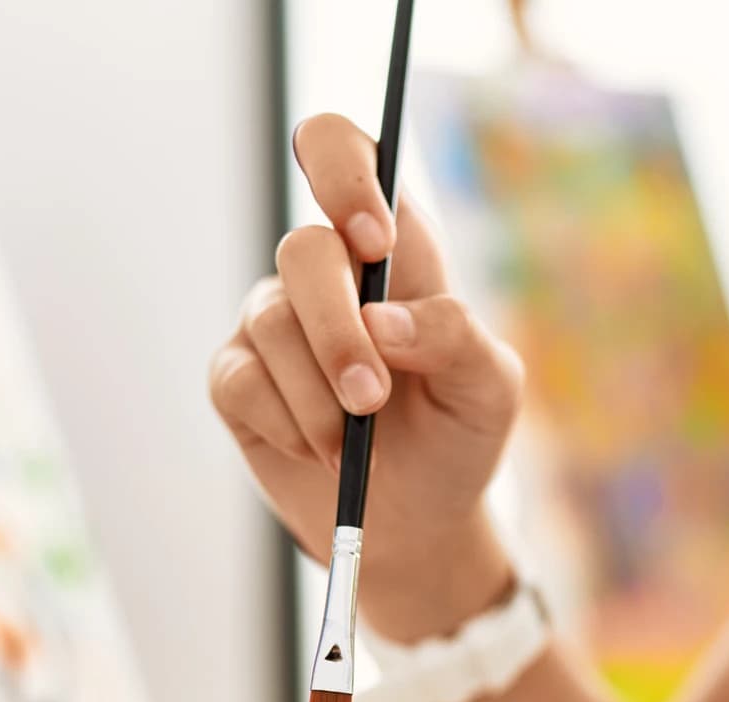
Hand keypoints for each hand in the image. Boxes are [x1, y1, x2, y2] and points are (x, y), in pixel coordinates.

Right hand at [209, 114, 524, 641]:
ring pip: (270, 323)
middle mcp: (326, 274)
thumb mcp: (488, 390)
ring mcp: (274, 323)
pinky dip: (286, 424)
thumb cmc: (458, 438)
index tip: (371, 238)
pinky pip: (241, 380)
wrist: (416, 524)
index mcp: (392, 248)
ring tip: (353, 446)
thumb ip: (454, 337)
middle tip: (371, 400)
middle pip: (302, 251)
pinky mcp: (239, 380)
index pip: (341, 150)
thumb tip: (383, 322)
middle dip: (336, 331)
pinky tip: (316, 450)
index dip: (343, 173)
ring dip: (318, 397)